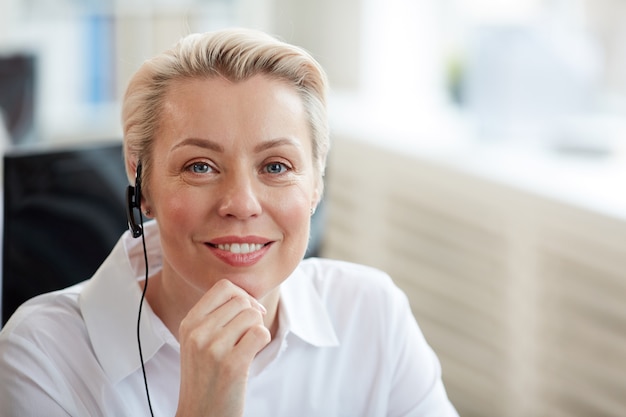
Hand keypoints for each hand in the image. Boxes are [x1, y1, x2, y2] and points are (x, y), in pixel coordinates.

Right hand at [175, 279, 270, 416]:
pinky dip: (263, 341)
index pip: (223, 287)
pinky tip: (252, 354)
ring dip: (257, 329)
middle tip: (248, 335)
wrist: (201, 415)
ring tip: (246, 347)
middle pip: (241, 300)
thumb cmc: (206, 377)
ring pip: (252, 315)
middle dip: (252, 314)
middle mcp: (197, 333)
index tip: (247, 312)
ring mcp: (213, 348)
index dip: (242, 295)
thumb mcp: (198, 342)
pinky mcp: (231, 365)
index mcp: (189, 323)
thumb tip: (247, 296)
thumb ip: (214, 317)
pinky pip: (260, 333)